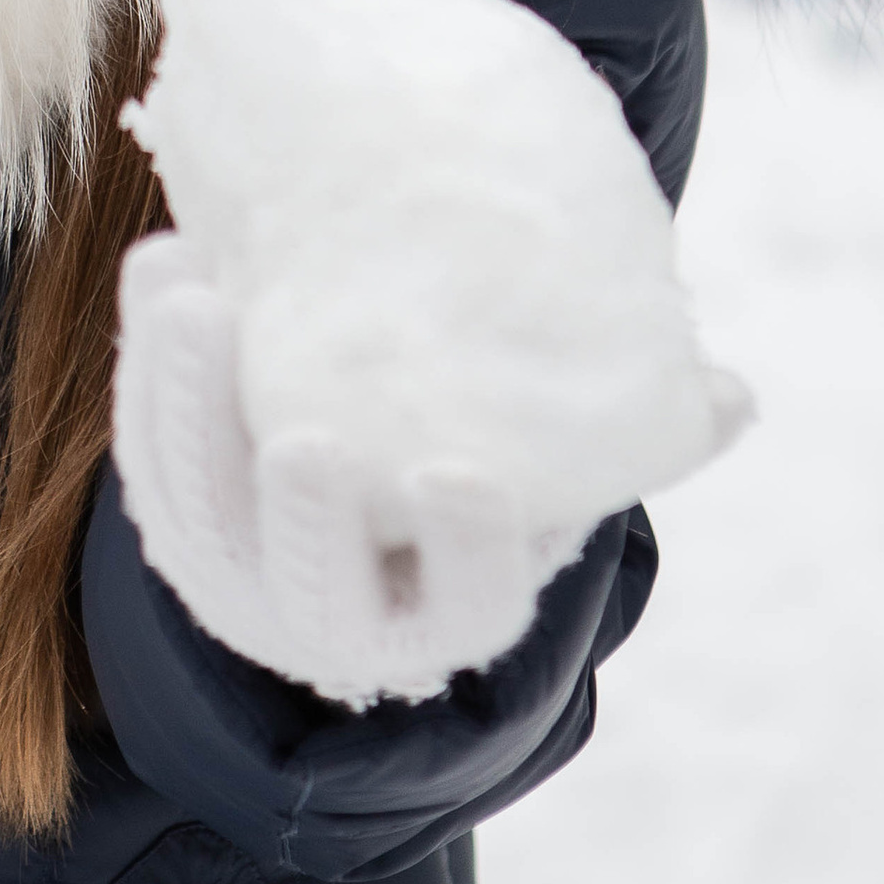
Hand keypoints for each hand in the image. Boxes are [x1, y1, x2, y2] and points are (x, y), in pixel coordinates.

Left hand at [109, 0, 749, 705]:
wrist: (334, 542)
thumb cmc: (463, 490)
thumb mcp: (543, 477)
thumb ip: (624, 435)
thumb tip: (735, 395)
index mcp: (449, 613)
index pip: (471, 604)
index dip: (467, 548)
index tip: (461, 476)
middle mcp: (339, 616)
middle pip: (315, 583)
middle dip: (305, 517)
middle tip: (300, 436)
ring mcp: (240, 575)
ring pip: (201, 511)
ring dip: (190, 405)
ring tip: (195, 297)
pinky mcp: (172, 518)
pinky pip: (148, 450)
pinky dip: (149, 363)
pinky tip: (164, 267)